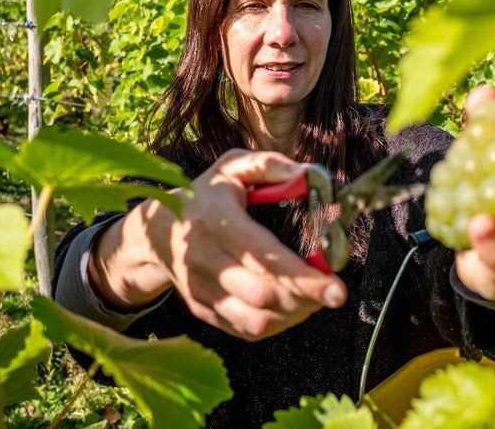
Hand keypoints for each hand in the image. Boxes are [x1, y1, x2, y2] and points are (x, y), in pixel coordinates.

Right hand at [90, 149, 346, 340]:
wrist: (157, 230)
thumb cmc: (206, 194)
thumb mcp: (232, 167)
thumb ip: (270, 165)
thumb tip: (309, 174)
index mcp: (216, 221)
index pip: (263, 256)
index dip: (303, 277)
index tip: (338, 289)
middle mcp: (204, 259)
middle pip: (262, 295)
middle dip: (306, 298)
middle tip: (333, 291)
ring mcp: (201, 289)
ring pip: (256, 320)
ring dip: (294, 313)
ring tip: (314, 298)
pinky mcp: (203, 310)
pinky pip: (245, 330)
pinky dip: (276, 323)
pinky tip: (291, 306)